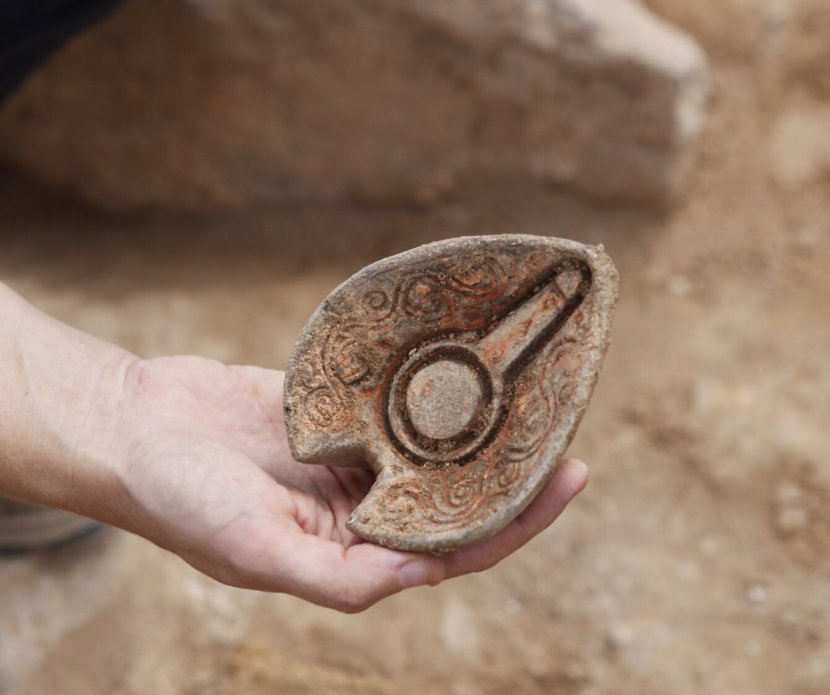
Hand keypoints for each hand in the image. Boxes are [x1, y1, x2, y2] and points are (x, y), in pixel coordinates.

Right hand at [111, 356, 588, 611]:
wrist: (138, 427)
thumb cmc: (183, 500)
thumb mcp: (257, 553)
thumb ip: (339, 577)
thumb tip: (421, 580)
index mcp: (351, 555)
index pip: (452, 549)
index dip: (514, 523)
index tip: (567, 482)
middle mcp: (359, 511)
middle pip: (453, 498)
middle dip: (510, 475)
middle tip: (565, 436)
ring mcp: (350, 459)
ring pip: (431, 451)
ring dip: (477, 433)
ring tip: (530, 403)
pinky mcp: (335, 415)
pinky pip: (394, 407)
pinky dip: (430, 396)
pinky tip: (465, 373)